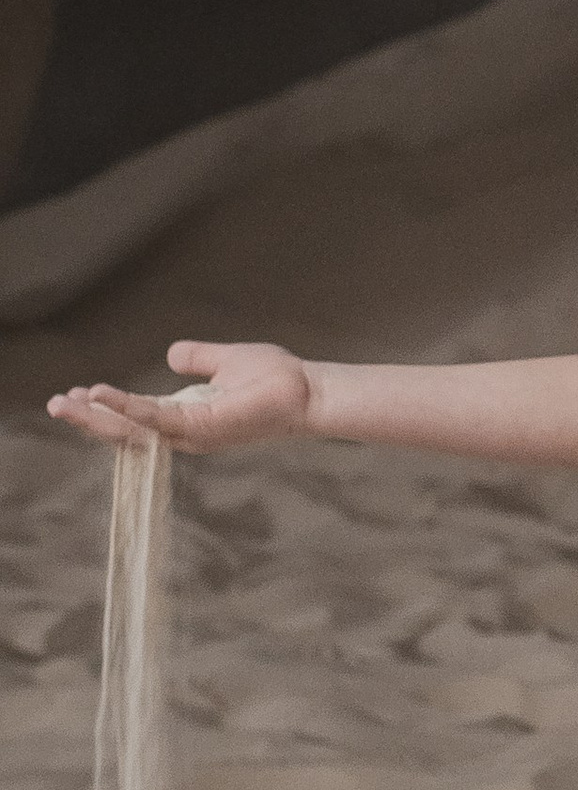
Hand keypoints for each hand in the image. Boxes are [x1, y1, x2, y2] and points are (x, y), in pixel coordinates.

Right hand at [48, 339, 310, 453]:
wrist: (309, 392)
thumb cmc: (276, 381)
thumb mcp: (225, 362)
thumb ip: (197, 359)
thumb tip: (172, 355)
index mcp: (187, 417)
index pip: (136, 418)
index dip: (106, 409)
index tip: (78, 393)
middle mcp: (185, 432)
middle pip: (125, 431)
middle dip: (88, 420)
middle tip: (55, 404)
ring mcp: (192, 434)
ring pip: (132, 429)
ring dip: (96, 417)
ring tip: (66, 402)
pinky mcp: (202, 428)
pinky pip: (155, 418)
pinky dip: (126, 408)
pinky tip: (101, 396)